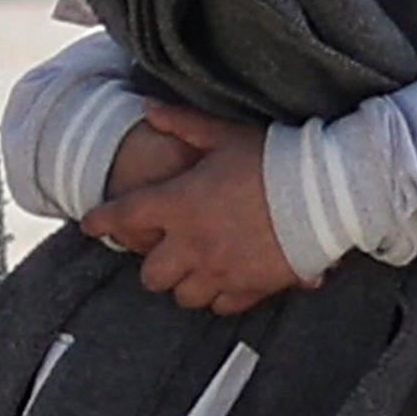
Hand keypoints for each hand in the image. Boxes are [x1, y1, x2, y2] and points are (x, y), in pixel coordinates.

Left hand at [82, 102, 304, 312]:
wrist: (325, 194)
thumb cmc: (275, 159)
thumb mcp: (225, 135)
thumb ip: (183, 124)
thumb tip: (149, 110)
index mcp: (178, 205)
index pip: (123, 218)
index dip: (101, 221)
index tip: (91, 224)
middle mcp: (192, 244)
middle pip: (151, 275)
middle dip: (153, 264)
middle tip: (163, 251)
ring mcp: (221, 270)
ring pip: (183, 296)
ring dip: (184, 283)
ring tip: (195, 269)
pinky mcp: (250, 287)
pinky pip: (221, 305)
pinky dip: (218, 296)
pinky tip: (226, 280)